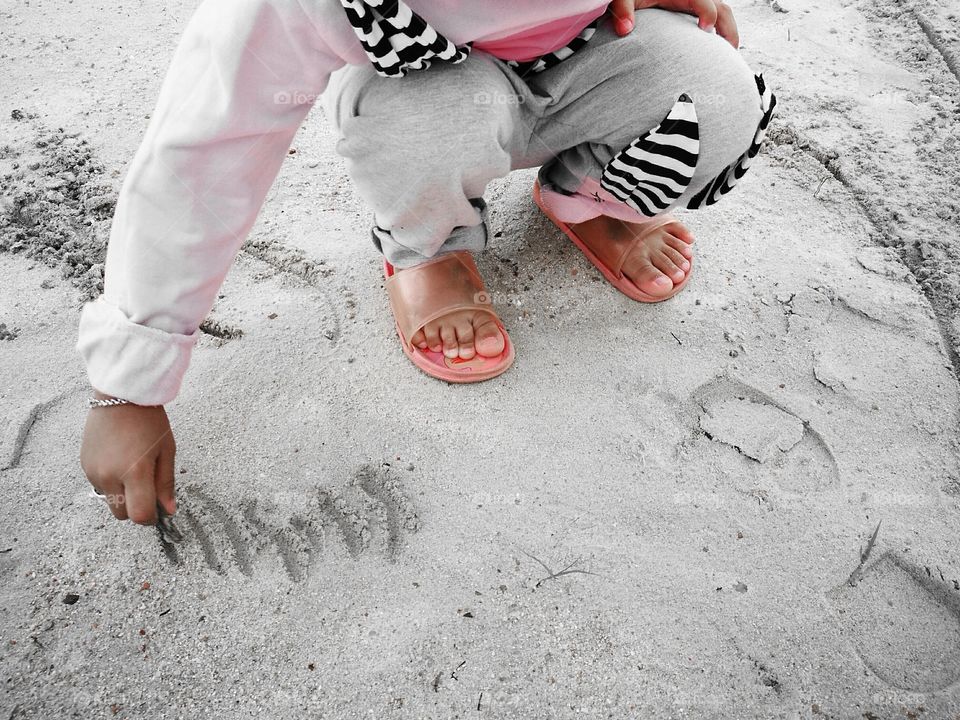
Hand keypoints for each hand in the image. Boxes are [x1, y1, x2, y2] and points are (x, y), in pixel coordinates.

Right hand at [80, 392, 176, 525]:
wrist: (120, 396)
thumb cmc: (148, 421)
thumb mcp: (166, 451)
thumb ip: (166, 483)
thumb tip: (169, 510)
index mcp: (134, 472)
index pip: (140, 516)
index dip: (151, 517)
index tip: (158, 508)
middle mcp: (110, 476)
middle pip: (122, 514)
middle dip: (135, 507)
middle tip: (147, 486)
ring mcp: (93, 472)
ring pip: (110, 500)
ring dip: (122, 494)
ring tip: (132, 467)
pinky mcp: (84, 465)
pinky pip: (100, 486)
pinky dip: (111, 481)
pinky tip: (119, 460)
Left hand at [609, 0, 739, 47]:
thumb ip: (623, 9)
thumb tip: (625, 29)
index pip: (703, 0)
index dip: (708, 13)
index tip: (705, 29)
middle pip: (722, 8)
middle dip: (728, 29)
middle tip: (728, 52)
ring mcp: (695, 5)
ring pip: (723, 14)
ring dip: (728, 34)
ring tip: (728, 58)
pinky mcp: (693, 13)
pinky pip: (715, 20)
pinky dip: (720, 35)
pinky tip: (716, 54)